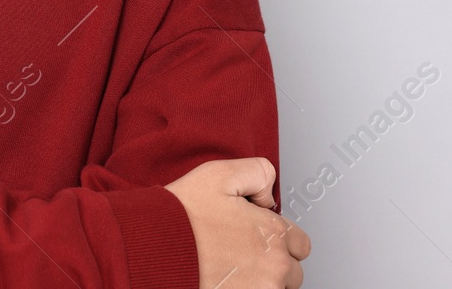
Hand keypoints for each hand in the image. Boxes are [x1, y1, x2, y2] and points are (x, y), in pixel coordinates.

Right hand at [164, 158, 309, 287]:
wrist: (151, 248)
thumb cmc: (181, 215)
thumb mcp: (220, 173)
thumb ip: (258, 172)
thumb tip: (270, 195)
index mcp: (273, 234)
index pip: (300, 243)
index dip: (277, 236)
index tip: (256, 236)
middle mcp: (274, 269)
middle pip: (291, 272)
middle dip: (272, 263)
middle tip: (239, 253)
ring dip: (261, 281)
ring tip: (229, 268)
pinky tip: (225, 280)